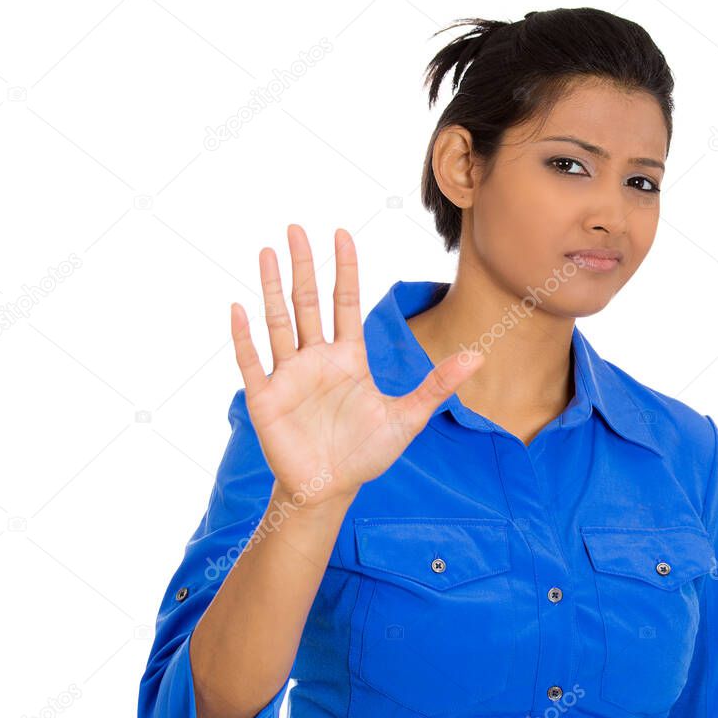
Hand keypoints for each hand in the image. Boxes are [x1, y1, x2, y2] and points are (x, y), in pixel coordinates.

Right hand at [229, 224, 482, 510]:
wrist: (330, 489)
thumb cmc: (366, 452)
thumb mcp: (408, 417)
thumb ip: (438, 384)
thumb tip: (478, 356)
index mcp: (349, 357)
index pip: (345, 302)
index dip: (345, 268)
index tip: (341, 234)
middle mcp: (317, 359)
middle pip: (309, 302)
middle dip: (304, 265)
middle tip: (297, 228)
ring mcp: (290, 375)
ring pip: (279, 322)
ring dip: (272, 288)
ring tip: (268, 252)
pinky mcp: (267, 397)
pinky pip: (253, 361)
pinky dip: (245, 337)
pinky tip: (238, 308)